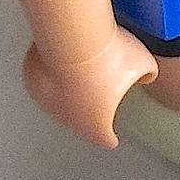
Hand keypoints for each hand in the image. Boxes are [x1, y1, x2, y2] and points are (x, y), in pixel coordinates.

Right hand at [21, 30, 156, 148]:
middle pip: (82, 118)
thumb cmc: (105, 59)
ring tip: (84, 69)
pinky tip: (65, 59)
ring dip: (72, 89)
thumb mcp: (143, 65)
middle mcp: (68, 119)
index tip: (111, 137)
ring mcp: (48, 101)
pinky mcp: (33, 81)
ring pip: (61, 101)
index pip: (104, 139)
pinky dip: (54, 73)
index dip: (110, 136)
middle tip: (101, 86)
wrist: (74, 40)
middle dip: (92, 104)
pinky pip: (46, 81)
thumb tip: (146, 74)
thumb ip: (146, 75)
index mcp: (95, 127)